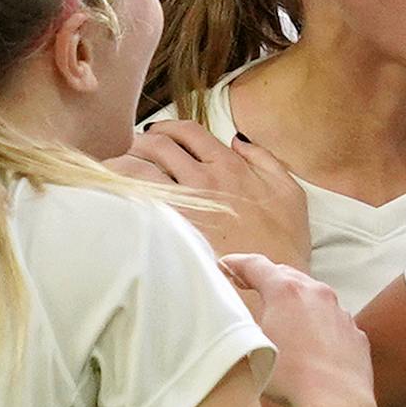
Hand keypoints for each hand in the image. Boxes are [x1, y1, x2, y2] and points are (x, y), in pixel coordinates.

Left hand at [114, 121, 308, 270]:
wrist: (274, 278)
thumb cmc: (284, 242)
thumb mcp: (290, 192)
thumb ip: (264, 159)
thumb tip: (238, 140)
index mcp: (231, 166)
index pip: (188, 131)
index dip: (168, 128)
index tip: (158, 134)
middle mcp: (204, 179)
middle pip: (158, 144)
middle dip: (141, 141)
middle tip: (133, 150)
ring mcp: (185, 204)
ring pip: (141, 167)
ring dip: (125, 162)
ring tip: (118, 168)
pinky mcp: (171, 228)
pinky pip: (137, 200)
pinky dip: (121, 191)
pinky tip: (115, 195)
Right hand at [221, 253, 372, 406]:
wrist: (337, 400)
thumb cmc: (290, 376)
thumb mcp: (252, 344)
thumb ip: (245, 322)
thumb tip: (243, 319)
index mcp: (287, 291)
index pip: (257, 265)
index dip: (237, 263)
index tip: (225, 265)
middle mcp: (317, 293)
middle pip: (287, 275)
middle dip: (265, 278)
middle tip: (247, 283)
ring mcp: (340, 312)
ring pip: (312, 296)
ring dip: (294, 299)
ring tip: (279, 313)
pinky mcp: (354, 332)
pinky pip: (331, 319)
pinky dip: (317, 322)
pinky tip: (310, 339)